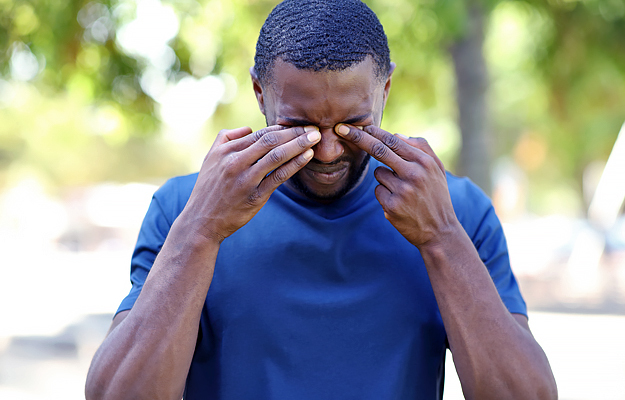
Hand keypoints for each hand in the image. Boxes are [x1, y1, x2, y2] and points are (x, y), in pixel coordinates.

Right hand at [180, 125, 320, 242]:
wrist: (201, 221)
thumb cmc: (208, 190)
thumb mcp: (210, 159)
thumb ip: (227, 139)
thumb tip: (248, 128)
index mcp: (226, 151)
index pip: (259, 133)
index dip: (281, 128)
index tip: (298, 124)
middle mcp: (235, 162)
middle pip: (270, 140)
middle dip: (294, 132)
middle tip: (313, 127)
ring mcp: (246, 179)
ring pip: (277, 155)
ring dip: (299, 144)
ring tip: (316, 137)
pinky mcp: (255, 196)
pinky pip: (279, 176)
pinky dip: (295, 164)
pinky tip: (308, 156)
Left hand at [335, 124, 459, 247]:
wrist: (440, 230)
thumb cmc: (436, 195)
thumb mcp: (437, 169)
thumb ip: (421, 148)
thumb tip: (396, 134)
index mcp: (424, 162)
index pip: (393, 141)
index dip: (374, 132)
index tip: (360, 125)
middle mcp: (413, 174)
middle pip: (378, 150)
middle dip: (358, 138)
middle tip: (341, 129)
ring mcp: (402, 191)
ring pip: (378, 172)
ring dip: (384, 177)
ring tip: (402, 190)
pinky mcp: (392, 206)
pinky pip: (377, 190)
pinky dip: (384, 193)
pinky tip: (399, 202)